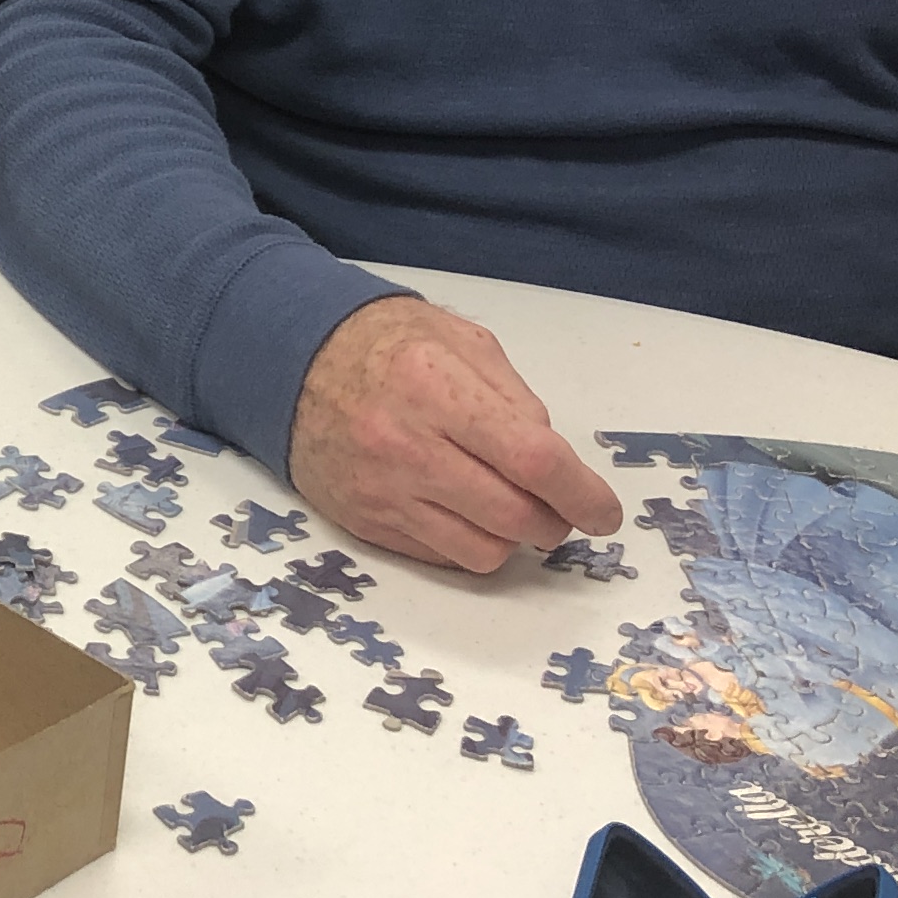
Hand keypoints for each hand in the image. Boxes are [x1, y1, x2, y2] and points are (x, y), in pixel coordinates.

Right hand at [286, 298, 622, 574]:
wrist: (292, 362)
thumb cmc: (388, 342)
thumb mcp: (462, 340)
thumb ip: (515, 398)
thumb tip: (553, 464)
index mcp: (436, 386)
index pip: (532, 460)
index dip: (582, 495)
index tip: (604, 511)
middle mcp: (406, 446)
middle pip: (514, 515)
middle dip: (555, 522)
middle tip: (560, 510)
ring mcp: (382, 491)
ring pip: (483, 551)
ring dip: (514, 540)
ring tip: (513, 511)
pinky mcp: (364, 522)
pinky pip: (441, 557)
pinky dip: (470, 543)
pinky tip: (467, 513)